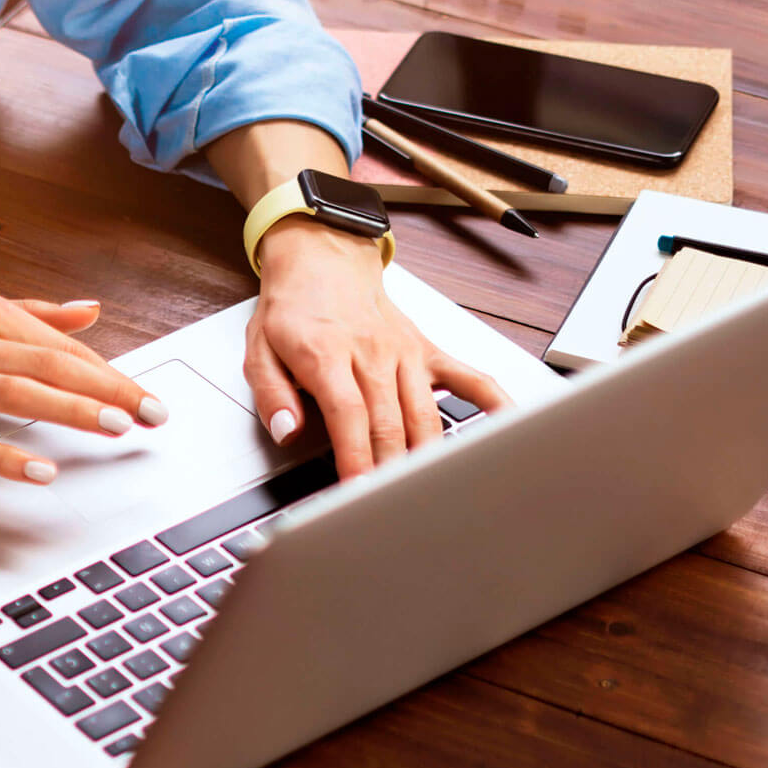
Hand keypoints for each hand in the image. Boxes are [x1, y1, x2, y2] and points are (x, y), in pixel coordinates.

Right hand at [0, 289, 167, 482]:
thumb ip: (30, 313)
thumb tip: (89, 311)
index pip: (58, 345)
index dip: (108, 371)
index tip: (144, 396)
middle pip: (48, 366)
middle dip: (106, 390)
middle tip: (149, 413)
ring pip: (16, 395)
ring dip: (70, 411)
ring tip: (113, 427)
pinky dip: (7, 456)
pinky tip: (41, 469)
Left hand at [247, 218, 508, 478]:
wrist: (324, 258)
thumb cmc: (293, 308)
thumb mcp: (259, 349)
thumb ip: (271, 395)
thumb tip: (287, 431)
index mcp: (328, 355)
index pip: (349, 414)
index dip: (356, 457)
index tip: (358, 491)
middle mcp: (373, 354)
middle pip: (389, 423)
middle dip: (391, 471)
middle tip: (390, 509)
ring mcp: (405, 353)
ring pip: (425, 414)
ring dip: (427, 457)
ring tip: (429, 494)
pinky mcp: (427, 352)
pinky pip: (468, 378)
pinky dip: (493, 403)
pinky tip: (508, 429)